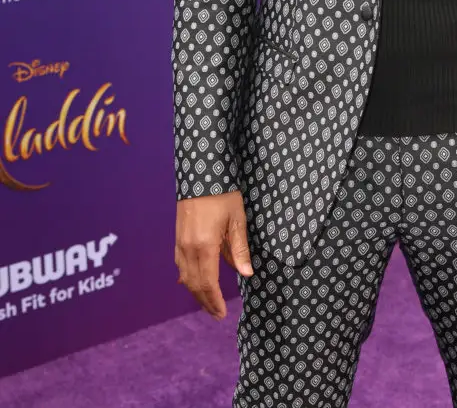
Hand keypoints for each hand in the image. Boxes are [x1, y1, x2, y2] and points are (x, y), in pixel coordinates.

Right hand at [175, 190, 253, 319]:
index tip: (222, 313)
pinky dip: (188, 277)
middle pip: (194, 284)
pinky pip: (180, 264)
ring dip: (196, 291)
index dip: (214, 300)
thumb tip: (246, 274)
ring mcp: (180, 242)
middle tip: (216, 314)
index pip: (208, 283)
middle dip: (205, 301)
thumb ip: (240, 249)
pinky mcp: (178, 236)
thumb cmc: (224, 194)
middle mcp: (188, 248)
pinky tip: (194, 281)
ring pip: (185, 276)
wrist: (202, 173)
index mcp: (204, 246)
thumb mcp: (237, 220)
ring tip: (208, 302)